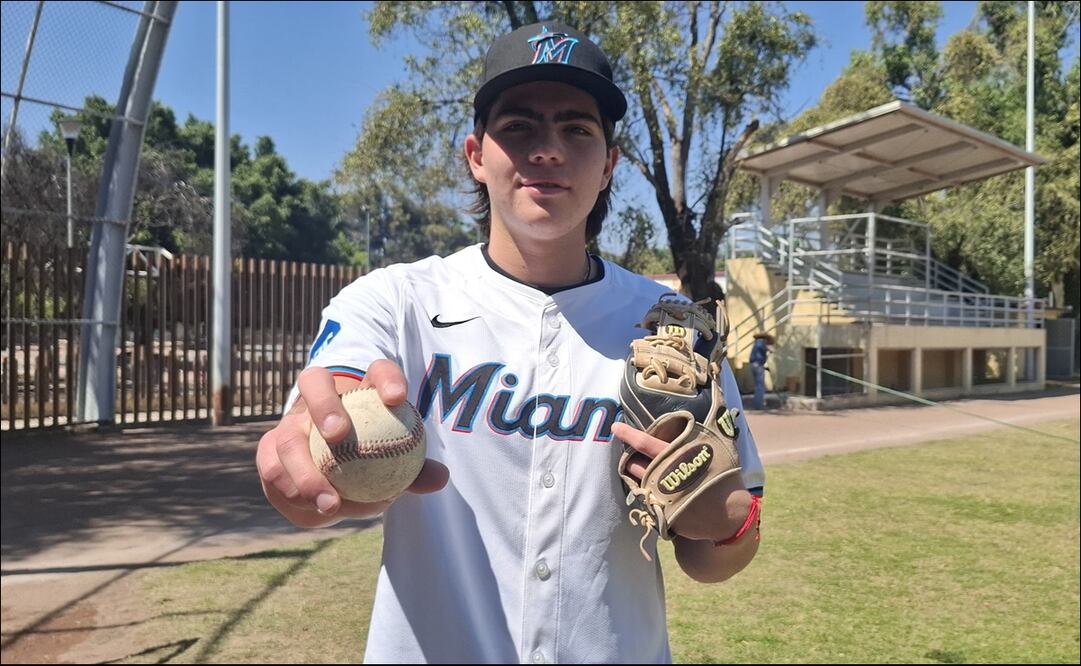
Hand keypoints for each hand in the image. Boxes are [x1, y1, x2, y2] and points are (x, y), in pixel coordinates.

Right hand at [256, 360, 449, 527]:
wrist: (330, 471)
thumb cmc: (371, 458)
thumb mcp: (395, 461)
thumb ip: (416, 468)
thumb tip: (440, 479)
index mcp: (358, 387)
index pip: (376, 369)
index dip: (386, 378)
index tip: (398, 398)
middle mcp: (317, 396)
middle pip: (314, 383)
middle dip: (324, 405)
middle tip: (339, 436)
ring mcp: (288, 424)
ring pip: (285, 439)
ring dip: (306, 471)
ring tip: (331, 501)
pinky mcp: (268, 453)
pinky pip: (274, 473)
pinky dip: (296, 494)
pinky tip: (318, 512)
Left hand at [612, 420, 750, 541]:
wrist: (732, 518)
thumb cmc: (726, 480)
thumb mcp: (720, 450)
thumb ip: (707, 429)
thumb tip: (716, 393)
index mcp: (679, 457)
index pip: (646, 442)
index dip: (629, 434)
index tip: (615, 427)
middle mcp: (666, 477)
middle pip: (635, 464)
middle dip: (629, 456)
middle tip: (626, 450)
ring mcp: (662, 497)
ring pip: (638, 481)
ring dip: (635, 473)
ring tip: (637, 466)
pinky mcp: (662, 514)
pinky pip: (646, 499)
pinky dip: (646, 491)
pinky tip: (651, 488)